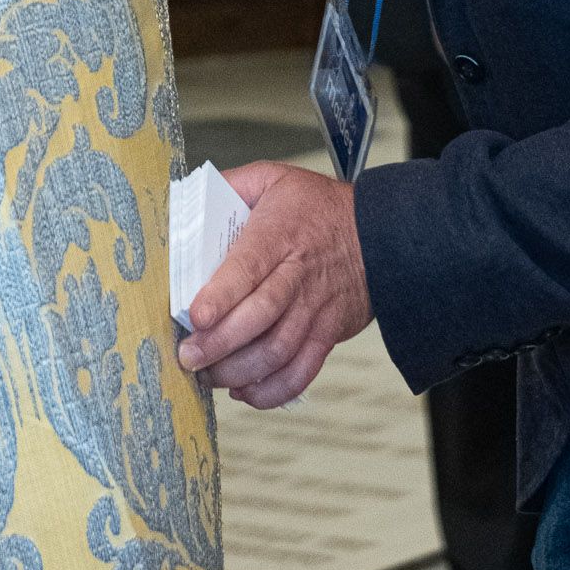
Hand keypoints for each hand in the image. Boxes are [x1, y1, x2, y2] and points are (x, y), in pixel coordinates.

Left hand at [177, 163, 370, 408]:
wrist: (379, 232)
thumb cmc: (319, 208)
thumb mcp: (274, 178)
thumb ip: (233, 185)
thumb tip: (190, 198)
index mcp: (281, 233)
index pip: (250, 266)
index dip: (222, 294)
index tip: (197, 316)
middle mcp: (299, 275)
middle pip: (261, 317)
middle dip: (220, 344)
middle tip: (189, 356)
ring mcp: (315, 309)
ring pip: (277, 352)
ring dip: (238, 372)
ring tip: (208, 375)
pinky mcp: (327, 335)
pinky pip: (300, 373)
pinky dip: (271, 391)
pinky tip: (244, 389)